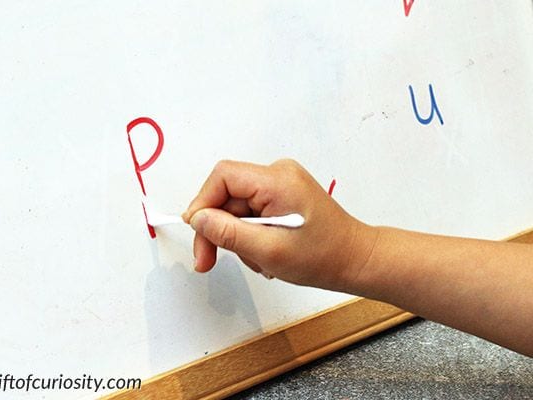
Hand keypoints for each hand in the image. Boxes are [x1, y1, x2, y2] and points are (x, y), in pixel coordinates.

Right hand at [182, 159, 377, 290]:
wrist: (356, 260)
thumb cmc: (322, 258)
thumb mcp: (269, 250)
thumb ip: (229, 233)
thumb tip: (197, 218)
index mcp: (277, 180)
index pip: (223, 177)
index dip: (202, 203)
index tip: (197, 233)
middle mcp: (278, 174)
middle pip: (227, 194)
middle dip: (217, 229)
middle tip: (208, 262)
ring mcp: (281, 184)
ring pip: (237, 207)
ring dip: (237, 237)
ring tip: (257, 261)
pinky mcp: (283, 196)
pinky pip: (251, 212)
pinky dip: (250, 235)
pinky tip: (264, 253)